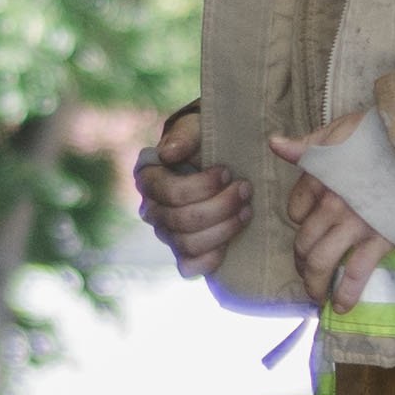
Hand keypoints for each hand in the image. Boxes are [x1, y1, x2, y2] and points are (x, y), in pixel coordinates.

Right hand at [133, 105, 250, 277]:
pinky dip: (210, 259)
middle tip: (246, 189)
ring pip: (187, 244)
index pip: (169, 193)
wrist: (222, 158)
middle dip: (220, 206)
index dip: (202, 186)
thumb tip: (168, 154)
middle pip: (181, 220)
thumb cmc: (206, 140)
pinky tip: (231, 243)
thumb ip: (184, 135)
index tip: (227, 172)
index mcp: (148, 178)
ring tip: (246, 211)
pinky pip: (188, 268)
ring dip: (223, 229)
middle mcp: (152, 209)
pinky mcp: (183, 253)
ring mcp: (166, 233)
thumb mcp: (198, 127)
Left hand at [268, 132, 394, 311]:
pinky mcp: (379, 240)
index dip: (298, 221)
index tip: (306, 225)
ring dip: (314, 283)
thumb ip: (307, 145)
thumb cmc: (382, 136)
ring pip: (321, 262)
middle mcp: (332, 206)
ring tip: (315, 293)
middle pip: (304, 242)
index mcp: (320, 180)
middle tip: (305, 269)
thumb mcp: (340, 131)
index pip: (295, 210)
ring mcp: (354, 226)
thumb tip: (275, 145)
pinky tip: (340, 307)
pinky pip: (356, 273)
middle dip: (301, 260)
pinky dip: (346, 294)